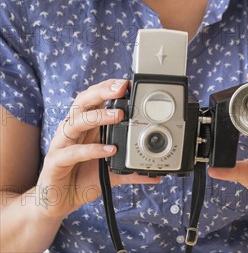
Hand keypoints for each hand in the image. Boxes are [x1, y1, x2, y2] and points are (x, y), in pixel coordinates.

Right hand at [36, 79, 160, 218]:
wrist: (58, 202)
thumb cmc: (82, 178)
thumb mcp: (110, 171)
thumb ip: (131, 169)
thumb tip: (155, 174)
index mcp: (84, 126)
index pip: (93, 98)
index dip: (107, 88)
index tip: (126, 83)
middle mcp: (72, 130)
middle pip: (82, 101)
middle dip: (101, 91)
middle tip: (121, 88)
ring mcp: (61, 145)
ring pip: (75, 122)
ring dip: (98, 116)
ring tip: (118, 115)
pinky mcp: (55, 162)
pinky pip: (72, 152)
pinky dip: (91, 150)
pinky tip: (108, 150)